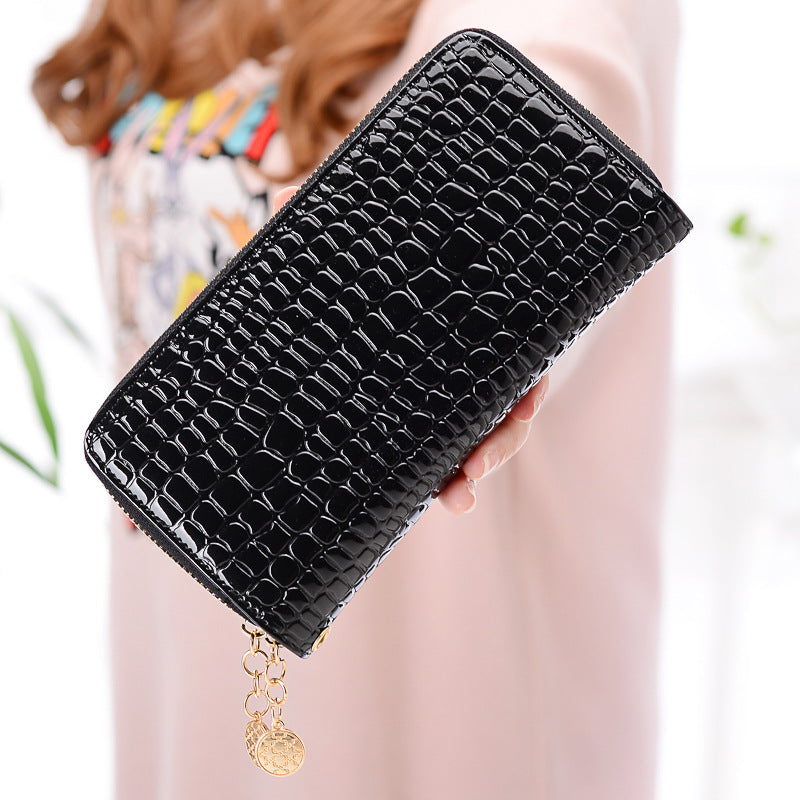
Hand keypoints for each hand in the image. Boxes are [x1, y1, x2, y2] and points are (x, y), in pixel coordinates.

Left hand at [271, 186, 549, 515]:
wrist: (304, 303)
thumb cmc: (331, 273)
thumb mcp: (327, 249)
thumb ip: (310, 224)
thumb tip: (284, 192)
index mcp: (452, 322)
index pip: (504, 353)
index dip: (519, 383)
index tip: (521, 404)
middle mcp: (452, 361)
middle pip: (497, 406)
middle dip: (497, 443)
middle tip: (474, 470)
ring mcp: (431, 395)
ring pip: (472, 438)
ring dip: (471, 471)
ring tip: (457, 498)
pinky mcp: (404, 422)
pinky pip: (434, 455)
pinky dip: (440, 480)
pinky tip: (440, 498)